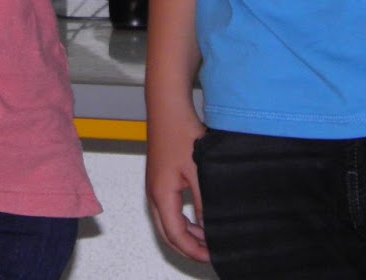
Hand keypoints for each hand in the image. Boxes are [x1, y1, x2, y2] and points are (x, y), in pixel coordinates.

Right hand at [145, 104, 210, 262]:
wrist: (168, 107)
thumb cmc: (180, 132)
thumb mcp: (199, 171)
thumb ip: (204, 202)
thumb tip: (210, 227)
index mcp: (160, 194)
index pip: (175, 235)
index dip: (193, 251)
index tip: (212, 257)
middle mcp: (153, 193)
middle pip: (168, 233)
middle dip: (188, 247)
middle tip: (210, 253)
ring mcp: (155, 186)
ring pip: (168, 222)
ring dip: (186, 234)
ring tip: (209, 238)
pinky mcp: (160, 179)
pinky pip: (169, 209)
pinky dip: (184, 220)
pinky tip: (200, 218)